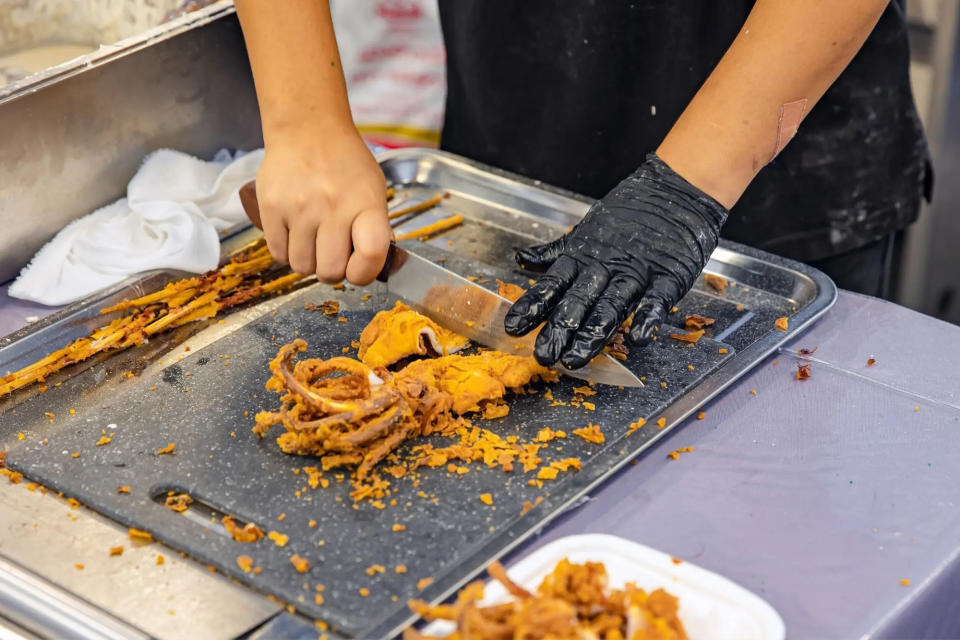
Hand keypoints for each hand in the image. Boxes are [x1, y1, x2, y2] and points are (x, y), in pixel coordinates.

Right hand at [255, 131, 390, 284]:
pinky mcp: (271, 207)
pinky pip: (277, 253)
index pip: (371, 253)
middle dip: (332, 271)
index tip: (359, 270)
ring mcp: (299, 208)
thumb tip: (368, 268)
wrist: (307, 129)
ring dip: (308, 261)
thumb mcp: (373, 190)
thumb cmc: (345, 164)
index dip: (365, 273)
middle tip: (332, 254)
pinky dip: (287, 251)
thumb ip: (374, 229)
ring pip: (301, 267)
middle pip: (330, 271)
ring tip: (313, 240)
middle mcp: (333, 206)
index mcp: (366, 203)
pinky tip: (295, 234)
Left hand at [504, 154, 728, 368]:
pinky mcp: (668, 277)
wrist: (675, 192)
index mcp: (583, 257)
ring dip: (593, 333)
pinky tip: (638, 338)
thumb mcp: (586, 232)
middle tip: (543, 355)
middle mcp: (606, 267)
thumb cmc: (628, 215)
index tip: (514, 327)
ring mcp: (637, 273)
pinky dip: (648, 318)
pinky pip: (657, 301)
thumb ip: (555, 252)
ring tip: (576, 358)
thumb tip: (521, 260)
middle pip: (578, 301)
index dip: (533, 306)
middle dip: (559, 329)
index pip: (553, 285)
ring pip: (611, 306)